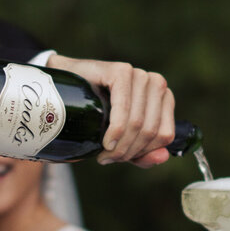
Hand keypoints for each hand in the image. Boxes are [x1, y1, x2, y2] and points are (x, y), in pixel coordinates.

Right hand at [47, 56, 175, 165]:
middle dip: (128, 152)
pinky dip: (115, 130)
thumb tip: (163, 158)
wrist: (64, 88)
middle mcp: (156, 83)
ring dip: (120, 146)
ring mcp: (140, 75)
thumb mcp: (123, 139)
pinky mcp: (121, 71)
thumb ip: (145, 152)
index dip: (143, 153)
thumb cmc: (97, 113)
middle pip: (150, 131)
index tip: (122, 159)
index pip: (165, 135)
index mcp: (164, 97)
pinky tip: (106, 142)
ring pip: (138, 123)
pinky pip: (123, 109)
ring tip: (104, 153)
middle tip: (107, 158)